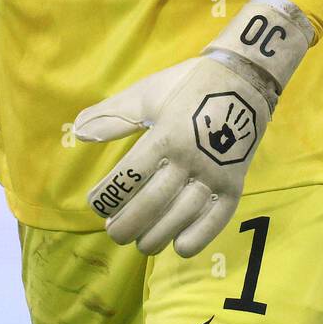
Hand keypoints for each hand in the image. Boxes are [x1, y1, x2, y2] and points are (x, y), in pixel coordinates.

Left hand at [73, 0, 312, 256]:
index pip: (129, 177)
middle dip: (127, 224)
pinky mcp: (235, 184)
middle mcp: (189, 160)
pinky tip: (179, 246)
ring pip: (181, 216)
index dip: (107, 197)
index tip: (95, 205)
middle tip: (114, 232)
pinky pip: (217, 219)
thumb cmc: (188, 85)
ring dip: (156, 235)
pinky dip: (198, 237)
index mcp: (165, 136)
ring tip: (141, 243)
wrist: (244, 78)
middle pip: (152, 204)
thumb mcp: (148, 94)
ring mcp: (214, 174)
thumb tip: (78, 131)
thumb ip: (113, 115)